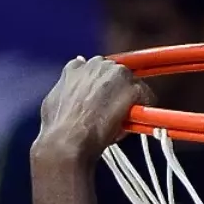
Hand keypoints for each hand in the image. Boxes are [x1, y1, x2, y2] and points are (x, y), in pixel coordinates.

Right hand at [33, 55, 153, 165]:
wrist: (69, 138)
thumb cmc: (59, 126)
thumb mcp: (55, 99)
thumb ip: (67, 84)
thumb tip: (71, 77)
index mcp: (78, 67)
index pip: (98, 67)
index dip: (104, 83)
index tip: (106, 95)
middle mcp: (99, 65)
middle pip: (119, 73)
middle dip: (120, 89)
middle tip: (116, 109)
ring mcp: (117, 75)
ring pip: (134, 84)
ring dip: (132, 99)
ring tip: (122, 119)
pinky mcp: (132, 88)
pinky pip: (148, 97)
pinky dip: (145, 109)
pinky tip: (134, 121)